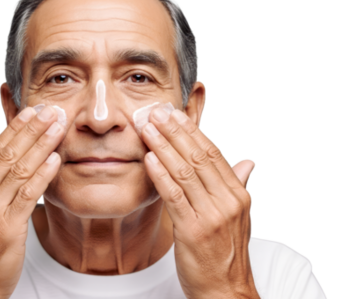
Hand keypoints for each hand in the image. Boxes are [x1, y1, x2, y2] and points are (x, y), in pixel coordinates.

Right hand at [0, 105, 65, 298]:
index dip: (12, 129)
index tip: (30, 111)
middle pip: (6, 154)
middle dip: (30, 130)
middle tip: (49, 110)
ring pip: (19, 170)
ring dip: (41, 145)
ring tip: (58, 127)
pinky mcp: (7, 228)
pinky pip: (27, 195)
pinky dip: (42, 175)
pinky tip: (55, 159)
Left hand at [141, 108, 258, 298]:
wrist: (226, 290)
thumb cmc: (226, 254)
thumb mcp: (239, 217)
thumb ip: (238, 186)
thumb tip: (248, 162)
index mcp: (239, 195)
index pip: (214, 154)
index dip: (192, 131)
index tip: (174, 113)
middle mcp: (228, 202)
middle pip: (199, 157)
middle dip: (175, 132)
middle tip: (155, 112)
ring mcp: (212, 216)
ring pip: (185, 172)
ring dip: (163, 146)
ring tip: (146, 128)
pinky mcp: (193, 230)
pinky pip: (174, 195)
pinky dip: (160, 174)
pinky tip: (148, 158)